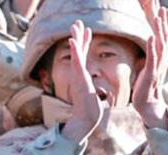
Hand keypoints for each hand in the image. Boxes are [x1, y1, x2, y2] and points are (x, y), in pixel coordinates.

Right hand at [60, 20, 103, 144]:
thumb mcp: (93, 96)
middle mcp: (79, 74)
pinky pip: (76, 61)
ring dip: (75, 39)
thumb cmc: (90, 112)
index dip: (86, 42)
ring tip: (74, 26)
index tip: (87, 30)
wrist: (86, 119)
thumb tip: (96, 93)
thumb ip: (93, 91)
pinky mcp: (79, 78)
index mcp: (83, 76)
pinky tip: (72, 40)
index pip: (84, 56)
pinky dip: (74, 50)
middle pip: (78, 51)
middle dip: (78, 36)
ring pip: (76, 53)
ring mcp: (78, 76)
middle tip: (76, 22)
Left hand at [132, 1, 167, 129]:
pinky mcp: (150, 74)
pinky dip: (152, 47)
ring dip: (160, 30)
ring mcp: (157, 67)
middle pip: (165, 37)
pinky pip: (153, 58)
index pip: (164, 37)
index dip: (164, 23)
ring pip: (161, 45)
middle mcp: (162, 60)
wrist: (147, 105)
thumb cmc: (146, 86)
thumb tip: (150, 46)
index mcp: (161, 58)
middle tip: (163, 8)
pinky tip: (150, 36)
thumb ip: (151, 56)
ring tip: (158, 17)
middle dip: (164, 22)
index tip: (163, 9)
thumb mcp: (149, 67)